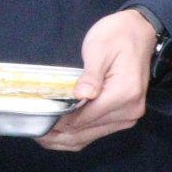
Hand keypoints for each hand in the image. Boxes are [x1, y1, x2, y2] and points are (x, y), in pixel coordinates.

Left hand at [42, 7, 157, 150]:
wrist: (141, 31)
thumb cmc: (117, 35)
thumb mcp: (99, 49)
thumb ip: (90, 75)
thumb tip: (80, 96)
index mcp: (123, 94)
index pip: (84, 117)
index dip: (58, 121)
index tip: (36, 121)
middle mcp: (128, 111)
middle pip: (85, 132)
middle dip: (57, 134)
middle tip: (31, 130)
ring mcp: (128, 116)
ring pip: (89, 137)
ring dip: (63, 139)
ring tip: (39, 135)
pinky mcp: (124, 116)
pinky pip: (96, 133)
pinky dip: (76, 136)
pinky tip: (57, 135)